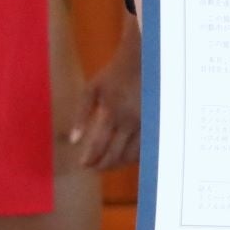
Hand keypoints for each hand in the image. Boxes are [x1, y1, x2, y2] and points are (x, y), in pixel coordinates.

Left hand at [68, 29, 140, 170]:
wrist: (142, 61)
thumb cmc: (113, 75)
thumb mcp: (91, 90)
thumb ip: (80, 115)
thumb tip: (73, 141)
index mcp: (111, 113)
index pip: (98, 146)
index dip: (90, 159)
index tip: (83, 164)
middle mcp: (129, 122)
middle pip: (115, 154)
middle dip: (102, 165)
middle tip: (94, 168)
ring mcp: (145, 123)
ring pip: (132, 154)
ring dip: (119, 163)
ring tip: (109, 164)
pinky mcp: (156, 122)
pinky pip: (146, 147)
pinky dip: (135, 156)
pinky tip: (127, 156)